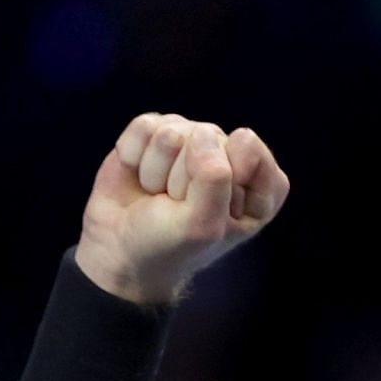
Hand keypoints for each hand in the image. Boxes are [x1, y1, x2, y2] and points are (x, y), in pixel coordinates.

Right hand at [76, 112, 289, 303]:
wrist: (120, 253)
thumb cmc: (170, 246)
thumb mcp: (202, 226)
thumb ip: (214, 178)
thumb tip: (201, 133)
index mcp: (261, 185)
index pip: (249, 151)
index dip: (221, 177)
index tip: (207, 209)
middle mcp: (229, 158)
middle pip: (207, 138)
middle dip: (181, 179)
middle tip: (175, 206)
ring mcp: (192, 144)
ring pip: (172, 131)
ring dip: (156, 170)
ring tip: (157, 195)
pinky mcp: (156, 135)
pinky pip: (145, 127)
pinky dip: (134, 156)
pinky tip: (139, 178)